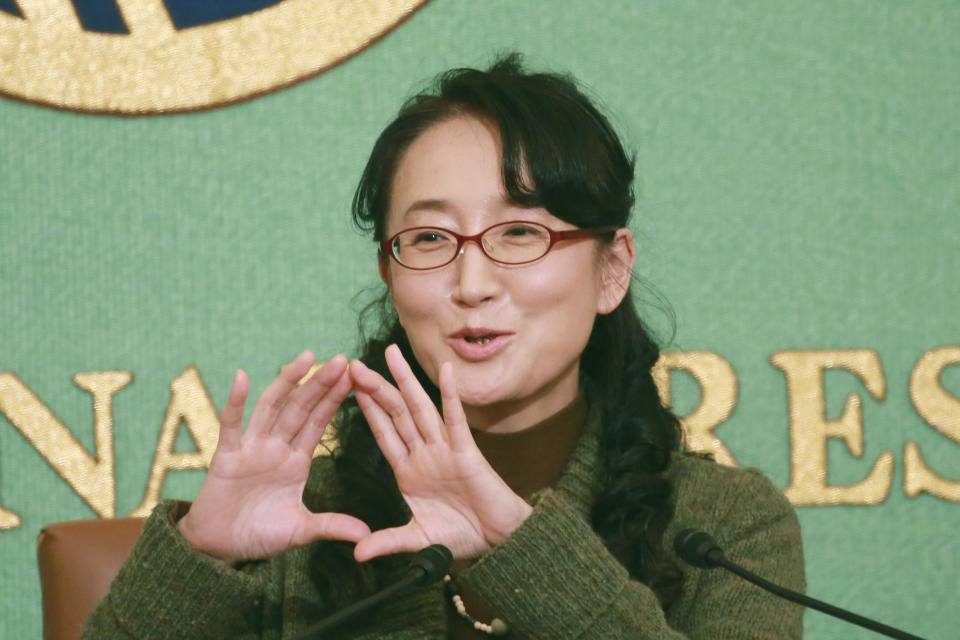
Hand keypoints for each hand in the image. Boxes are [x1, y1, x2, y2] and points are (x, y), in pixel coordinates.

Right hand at [177, 351, 370, 562]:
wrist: (218, 550)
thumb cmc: (258, 535)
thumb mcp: (300, 530)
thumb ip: (331, 526)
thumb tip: (366, 533)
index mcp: (296, 461)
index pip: (319, 423)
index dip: (335, 400)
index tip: (354, 377)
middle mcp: (275, 448)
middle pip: (301, 408)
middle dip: (320, 384)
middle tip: (342, 359)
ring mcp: (250, 449)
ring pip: (271, 408)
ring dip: (288, 382)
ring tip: (307, 358)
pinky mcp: (226, 457)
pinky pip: (231, 425)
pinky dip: (236, 401)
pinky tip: (243, 377)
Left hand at [348, 344, 532, 561]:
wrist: (498, 540)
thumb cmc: (462, 536)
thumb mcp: (417, 539)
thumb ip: (387, 542)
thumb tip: (357, 554)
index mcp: (409, 470)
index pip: (383, 433)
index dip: (366, 410)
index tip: (347, 388)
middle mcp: (424, 453)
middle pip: (396, 413)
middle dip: (375, 388)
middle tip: (353, 364)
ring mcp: (445, 449)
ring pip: (420, 408)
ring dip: (404, 380)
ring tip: (389, 353)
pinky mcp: (467, 452)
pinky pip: (456, 420)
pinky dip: (450, 395)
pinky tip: (445, 372)